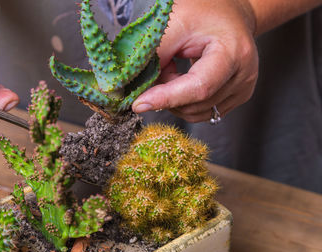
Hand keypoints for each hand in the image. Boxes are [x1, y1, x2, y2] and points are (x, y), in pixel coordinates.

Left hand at [132, 0, 258, 122]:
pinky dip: (183, 101)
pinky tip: (182, 80)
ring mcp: (242, 89)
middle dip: (167, 94)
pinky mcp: (235, 98)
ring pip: (194, 112)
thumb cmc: (204, 12)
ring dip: (174, 98)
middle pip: (194, 104)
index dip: (167, 98)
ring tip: (172, 70)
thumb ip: (156, 55)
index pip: (199, 87)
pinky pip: (200, 112)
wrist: (229, 13)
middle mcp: (243, 75)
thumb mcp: (175, 23)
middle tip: (158, 69)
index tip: (139, 103)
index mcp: (233, 52)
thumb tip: (135, 86)